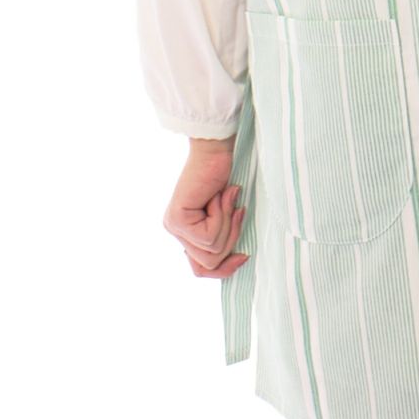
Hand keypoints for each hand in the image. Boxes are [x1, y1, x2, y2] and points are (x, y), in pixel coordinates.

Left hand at [162, 136, 250, 277]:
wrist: (217, 150)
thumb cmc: (227, 176)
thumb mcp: (229, 215)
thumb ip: (225, 237)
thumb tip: (238, 260)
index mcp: (185, 232)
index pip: (201, 268)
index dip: (224, 269)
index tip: (244, 256)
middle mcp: (175, 231)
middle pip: (209, 263)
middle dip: (231, 238)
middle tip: (236, 209)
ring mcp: (174, 226)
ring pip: (212, 251)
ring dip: (228, 223)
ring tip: (226, 198)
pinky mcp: (178, 219)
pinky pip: (209, 236)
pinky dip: (222, 215)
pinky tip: (220, 195)